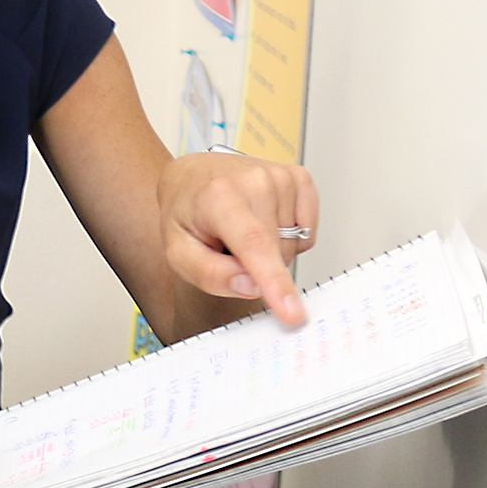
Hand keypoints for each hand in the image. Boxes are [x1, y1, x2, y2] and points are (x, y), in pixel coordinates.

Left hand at [159, 151, 316, 327]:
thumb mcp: (179, 252)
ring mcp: (280, 176)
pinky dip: (289, 237)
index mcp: (218, 196)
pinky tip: (264, 221)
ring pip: (294, 246)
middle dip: (256, 265)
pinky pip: (307, 233)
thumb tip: (251, 287)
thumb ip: (210, 275)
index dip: (274, 280)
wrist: (193, 176)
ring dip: (271, 249)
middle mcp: (254, 180)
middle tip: (228, 244)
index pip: (253, 244)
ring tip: (243, 229)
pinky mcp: (300, 177)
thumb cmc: (187, 213)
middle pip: (277, 253)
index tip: (293, 312)